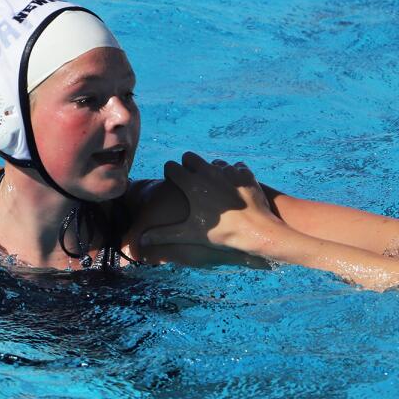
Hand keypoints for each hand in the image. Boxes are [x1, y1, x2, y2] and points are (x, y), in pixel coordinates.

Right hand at [141, 152, 291, 255]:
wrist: (257, 230)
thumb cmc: (221, 233)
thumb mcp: (189, 234)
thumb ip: (163, 235)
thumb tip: (140, 241)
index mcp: (191, 183)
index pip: (171, 166)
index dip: (171, 174)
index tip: (174, 183)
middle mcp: (208, 171)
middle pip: (190, 157)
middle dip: (188, 166)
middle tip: (191, 183)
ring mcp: (228, 170)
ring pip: (213, 162)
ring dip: (211, 171)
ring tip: (214, 189)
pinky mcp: (245, 172)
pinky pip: (235, 167)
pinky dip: (232, 175)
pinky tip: (233, 189)